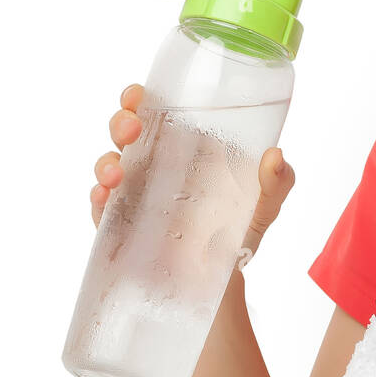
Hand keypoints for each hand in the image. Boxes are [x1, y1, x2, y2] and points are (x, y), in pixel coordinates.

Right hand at [90, 83, 294, 260]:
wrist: (223, 281)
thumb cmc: (241, 231)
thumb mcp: (266, 204)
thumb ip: (277, 181)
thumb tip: (275, 157)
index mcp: (186, 148)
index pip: (157, 111)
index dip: (141, 98)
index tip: (139, 95)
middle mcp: (156, 165)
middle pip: (126, 131)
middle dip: (121, 122)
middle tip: (130, 130)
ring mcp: (135, 194)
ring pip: (109, 165)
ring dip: (105, 162)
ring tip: (116, 173)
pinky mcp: (122, 226)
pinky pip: (100, 208)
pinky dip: (98, 198)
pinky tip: (104, 196)